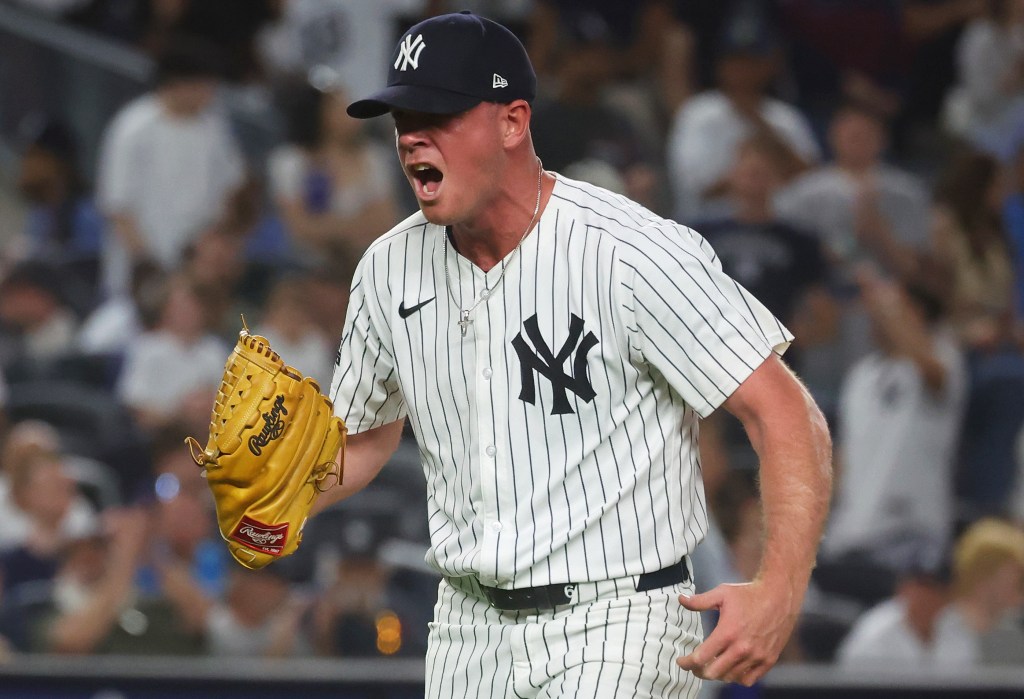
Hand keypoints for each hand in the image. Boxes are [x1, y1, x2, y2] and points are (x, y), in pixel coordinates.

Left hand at [676, 580, 800, 685]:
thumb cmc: (749, 593)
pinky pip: (749, 679)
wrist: (779, 596)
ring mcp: (757, 656)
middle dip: (699, 671)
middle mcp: (742, 648)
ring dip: (718, 674)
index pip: (701, 658)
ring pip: (730, 677)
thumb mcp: (722, 593)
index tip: (681, 662)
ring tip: (712, 666)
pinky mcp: (768, 660)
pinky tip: (732, 669)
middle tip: (694, 665)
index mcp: (727, 632)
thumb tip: (680, 599)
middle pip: (713, 673)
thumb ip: (699, 601)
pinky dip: (737, 678)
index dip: (687, 663)